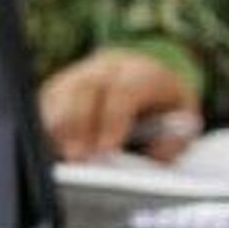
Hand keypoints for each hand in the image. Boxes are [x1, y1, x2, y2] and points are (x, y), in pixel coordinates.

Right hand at [38, 49, 199, 161]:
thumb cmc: (165, 107)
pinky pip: (44, 103)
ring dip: (58, 128)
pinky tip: (54, 149)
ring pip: (59, 95)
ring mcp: (79, 74)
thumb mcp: (184, 121)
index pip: (124, 91)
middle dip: (79, 126)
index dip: (113, 121)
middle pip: (85, 89)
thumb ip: (174, 140)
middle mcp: (107, 67)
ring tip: (65, 158)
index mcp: (142, 72)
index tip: (107, 150)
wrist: (144, 77)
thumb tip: (154, 158)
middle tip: (79, 160)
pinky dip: (45, 127)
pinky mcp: (57, 87)